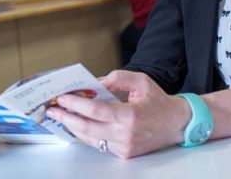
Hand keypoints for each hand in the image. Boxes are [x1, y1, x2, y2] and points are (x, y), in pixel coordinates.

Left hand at [46, 70, 189, 157]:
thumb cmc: (159, 101)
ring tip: (60, 116)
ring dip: (73, 127)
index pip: (95, 111)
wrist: (177, 124)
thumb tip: (96, 83)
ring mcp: (124, 146)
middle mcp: (126, 134)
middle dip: (66, 118)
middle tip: (52, 110)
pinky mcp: (124, 153)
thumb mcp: (141, 81)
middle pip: (87, 127)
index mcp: (130, 115)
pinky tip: (77, 125)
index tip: (61, 99)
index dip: (75, 104)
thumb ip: (118, 78)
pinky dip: (86, 134)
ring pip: (90, 139)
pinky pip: (100, 144)